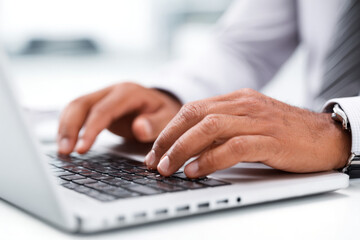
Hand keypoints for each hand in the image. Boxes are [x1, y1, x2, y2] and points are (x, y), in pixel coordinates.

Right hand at [57, 82, 181, 154]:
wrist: (160, 103)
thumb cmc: (164, 112)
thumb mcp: (167, 118)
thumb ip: (156, 124)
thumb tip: (139, 128)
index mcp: (128, 93)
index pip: (103, 110)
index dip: (90, 129)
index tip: (81, 149)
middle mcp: (111, 91)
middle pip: (81, 104)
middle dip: (69, 127)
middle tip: (65, 152)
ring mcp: (102, 96)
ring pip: (75, 107)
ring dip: (65, 128)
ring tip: (62, 151)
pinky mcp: (97, 105)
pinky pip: (77, 112)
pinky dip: (68, 127)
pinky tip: (66, 143)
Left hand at [145, 88, 350, 177]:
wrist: (325, 135)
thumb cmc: (284, 132)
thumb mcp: (249, 123)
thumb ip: (224, 128)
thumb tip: (191, 146)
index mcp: (236, 99)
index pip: (192, 109)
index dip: (169, 129)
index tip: (155, 150)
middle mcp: (244, 105)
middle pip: (195, 116)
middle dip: (169, 139)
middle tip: (155, 161)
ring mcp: (258, 120)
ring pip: (210, 128)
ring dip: (183, 149)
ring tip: (168, 168)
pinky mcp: (271, 139)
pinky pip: (234, 146)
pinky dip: (211, 159)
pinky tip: (196, 171)